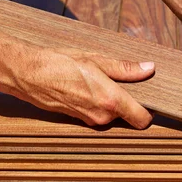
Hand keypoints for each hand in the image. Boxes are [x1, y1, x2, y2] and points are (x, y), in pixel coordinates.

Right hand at [0, 41, 154, 127]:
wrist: (31, 74)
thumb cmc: (62, 64)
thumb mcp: (97, 60)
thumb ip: (125, 68)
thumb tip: (149, 68)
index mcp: (111, 101)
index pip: (142, 120)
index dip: (149, 112)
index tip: (150, 101)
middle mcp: (102, 117)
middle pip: (128, 117)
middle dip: (129, 104)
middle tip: (124, 84)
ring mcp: (90, 121)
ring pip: (113, 117)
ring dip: (113, 104)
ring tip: (102, 84)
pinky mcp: (80, 120)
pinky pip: (99, 116)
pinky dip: (100, 105)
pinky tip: (90, 89)